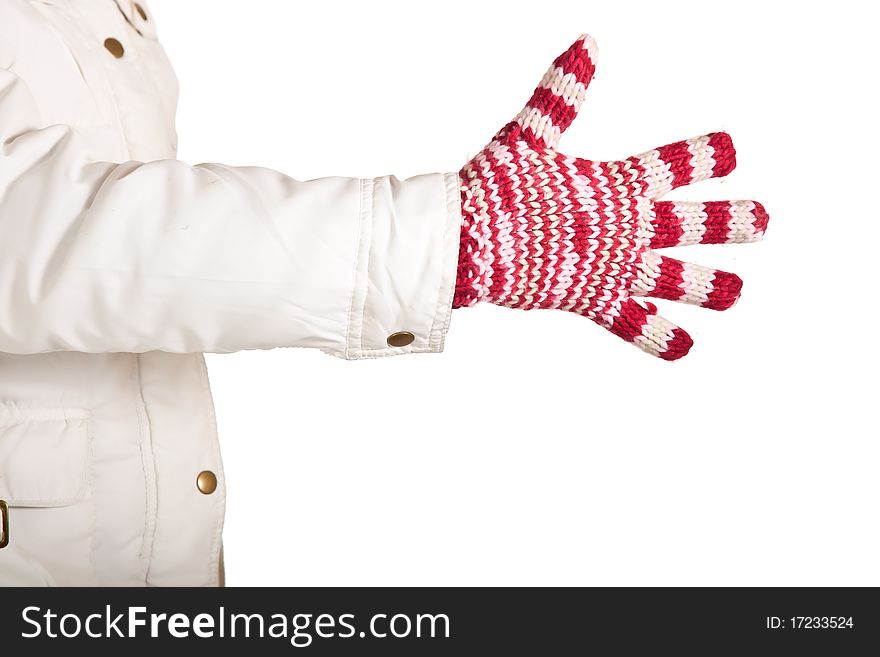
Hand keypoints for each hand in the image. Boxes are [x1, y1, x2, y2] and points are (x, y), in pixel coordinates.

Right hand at [454, 35, 768, 359]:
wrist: (469, 239)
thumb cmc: (495, 186)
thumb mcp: (530, 136)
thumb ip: (562, 93)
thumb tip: (588, 42)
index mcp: (617, 184)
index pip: (674, 164)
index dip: (705, 155)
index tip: (730, 151)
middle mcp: (627, 227)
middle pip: (693, 223)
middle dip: (731, 221)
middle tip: (763, 221)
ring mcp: (614, 266)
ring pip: (675, 279)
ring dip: (709, 287)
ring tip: (738, 294)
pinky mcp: (594, 299)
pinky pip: (633, 324)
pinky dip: (657, 337)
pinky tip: (685, 346)